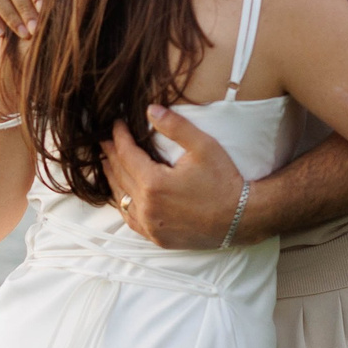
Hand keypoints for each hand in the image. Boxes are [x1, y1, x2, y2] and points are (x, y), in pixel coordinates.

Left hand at [102, 108, 250, 248]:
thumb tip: (150, 110)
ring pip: (121, 199)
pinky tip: (123, 195)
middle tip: (105, 140)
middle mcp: (147, 207)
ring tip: (108, 163)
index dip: (118, 136)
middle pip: (119, 175)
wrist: (242, 218)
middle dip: (111, 154)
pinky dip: (124, 204)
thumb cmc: (224, 181)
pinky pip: (131, 220)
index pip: (126, 154)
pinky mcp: (157, 238)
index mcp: (153, 183)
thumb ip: (175, 126)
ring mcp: (151, 226)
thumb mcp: (203, 146)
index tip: (116, 124)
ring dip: (113, 179)